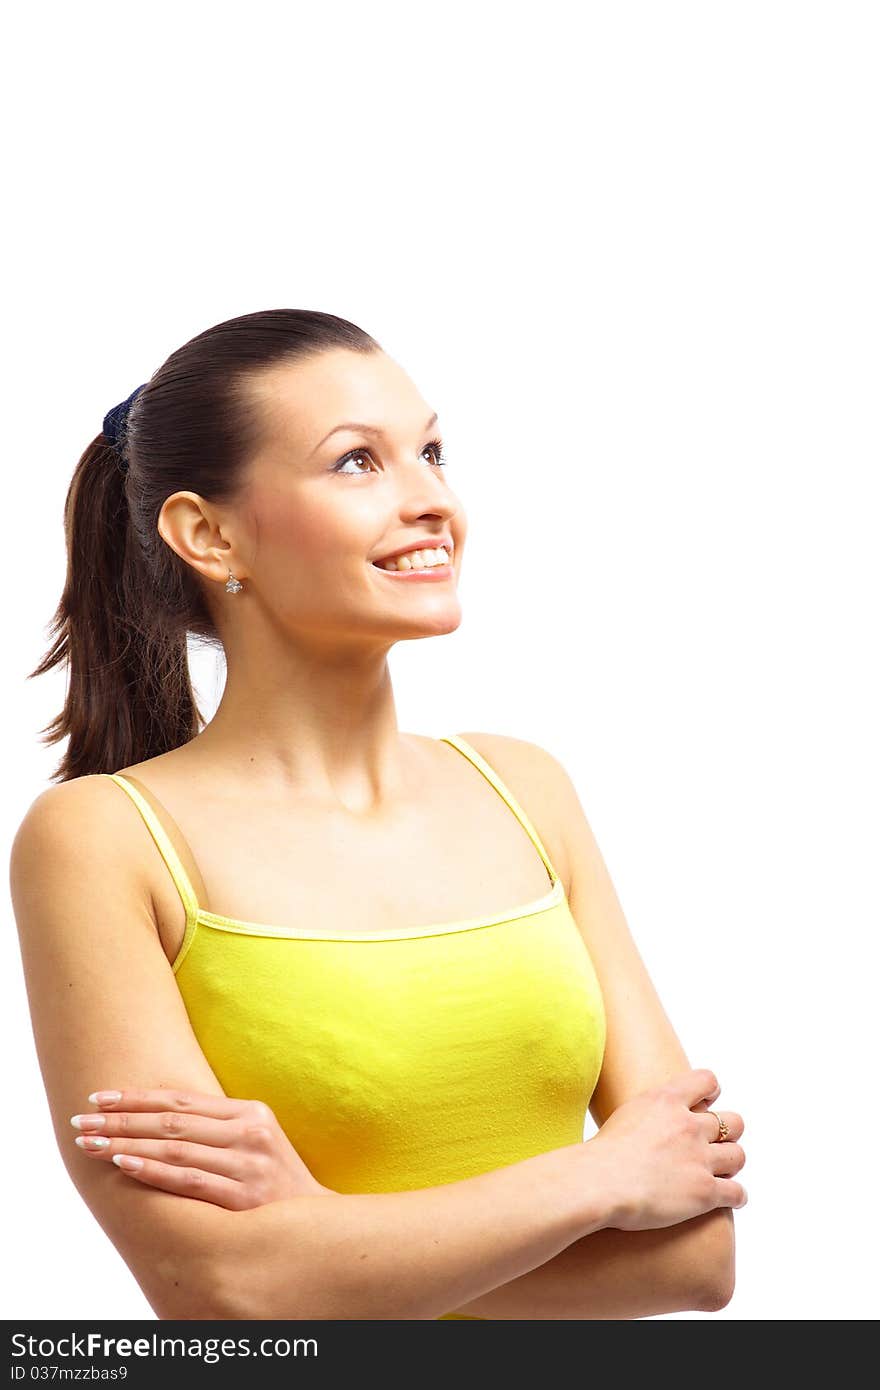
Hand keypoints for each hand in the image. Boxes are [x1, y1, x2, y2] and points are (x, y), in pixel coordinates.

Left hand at [70, 1088, 335, 1209]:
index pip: (182, 1101)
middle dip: (121, 1119)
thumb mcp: (254, 1141)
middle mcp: (250, 1133)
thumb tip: (157, 1114)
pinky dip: (152, 1170)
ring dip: (126, 1143)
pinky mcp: (242, 1198)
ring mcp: (247, 1165)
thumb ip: (216, 1126)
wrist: (315, 1224)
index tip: (100, 1096)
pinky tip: (123, 1163)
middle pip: (171, 1122)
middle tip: (82, 1118)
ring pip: (174, 1148)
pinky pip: (187, 1180)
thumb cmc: (273, 1182)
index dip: (137, 1097)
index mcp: (251, 1113)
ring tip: (91, 1142)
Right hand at [586, 1067, 746, 1230]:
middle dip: (728, 1132)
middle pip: (733, 1122)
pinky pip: (737, 1193)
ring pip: (738, 1156)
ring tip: (723, 1172)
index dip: (711, 1092)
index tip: (707, 1103)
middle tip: (714, 1144)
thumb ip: (648, 1114)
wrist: (599, 1182)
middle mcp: (689, 1126)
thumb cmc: (600, 1155)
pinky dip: (737, 1196)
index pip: (707, 1080)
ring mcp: (700, 1158)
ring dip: (731, 1164)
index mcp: (667, 1100)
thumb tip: (650, 1122)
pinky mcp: (705, 1192)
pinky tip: (731, 1199)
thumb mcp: (625, 1116)